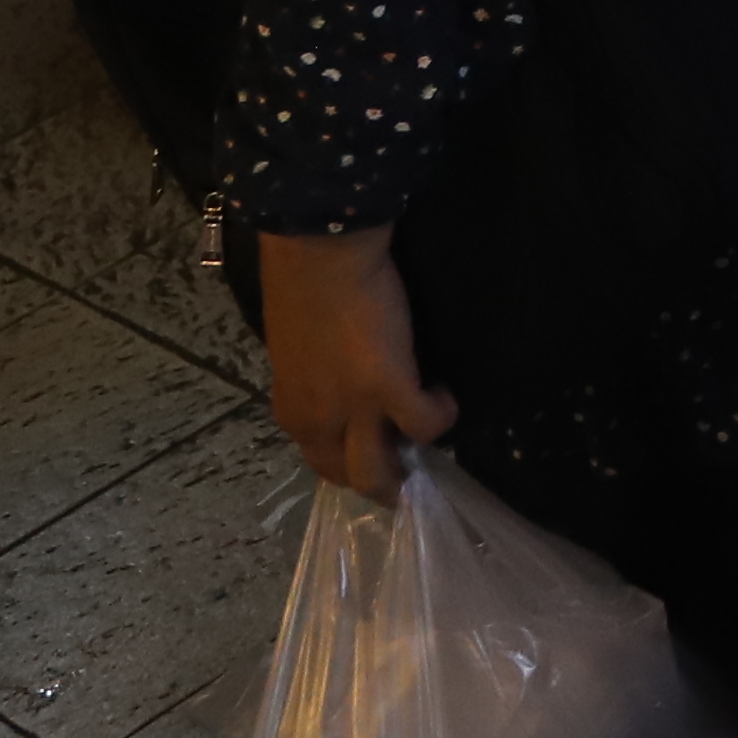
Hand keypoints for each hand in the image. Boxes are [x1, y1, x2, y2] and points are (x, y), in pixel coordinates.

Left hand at [256, 224, 453, 492]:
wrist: (318, 256)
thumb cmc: (303, 289)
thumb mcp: (298, 350)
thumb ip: (316, 379)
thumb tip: (343, 384)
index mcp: (293, 410)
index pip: (320, 459)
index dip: (352, 459)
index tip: (375, 441)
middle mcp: (317, 422)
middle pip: (348, 478)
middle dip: (380, 482)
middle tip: (409, 462)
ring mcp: (353, 410)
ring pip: (378, 474)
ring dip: (405, 471)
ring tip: (428, 443)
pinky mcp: (390, 388)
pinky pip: (427, 424)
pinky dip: (441, 414)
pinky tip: (444, 391)